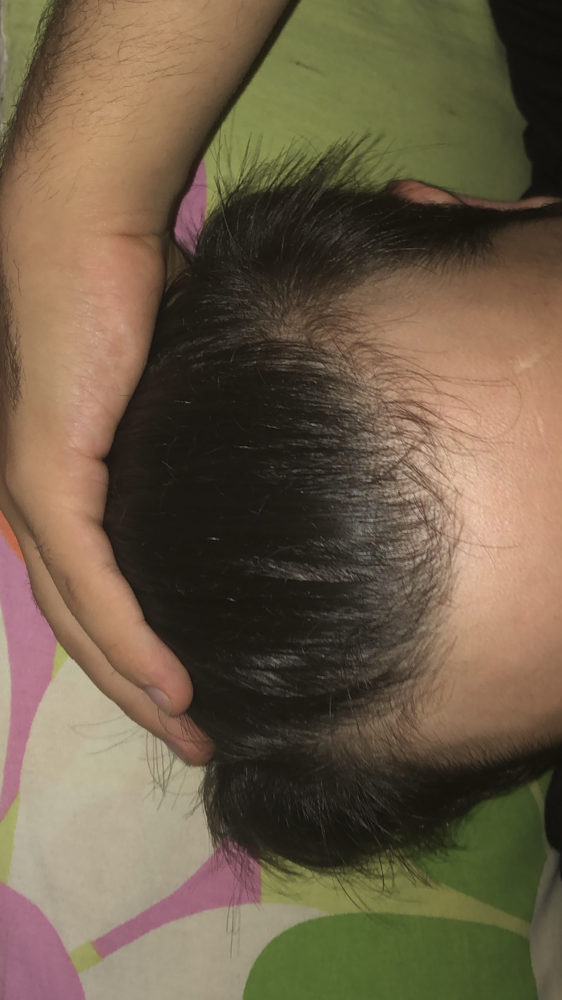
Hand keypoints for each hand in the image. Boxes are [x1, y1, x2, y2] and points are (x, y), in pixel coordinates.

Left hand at [0, 207, 212, 763]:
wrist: (87, 223)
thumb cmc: (134, 290)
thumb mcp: (173, 391)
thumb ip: (185, 444)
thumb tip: (239, 472)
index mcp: (63, 491)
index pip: (97, 593)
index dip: (140, 651)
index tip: (196, 693)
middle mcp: (37, 507)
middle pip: (87, 627)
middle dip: (143, 693)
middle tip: (201, 739)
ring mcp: (35, 496)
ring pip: (86, 620)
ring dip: (141, 686)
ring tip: (195, 732)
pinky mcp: (46, 477)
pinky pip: (93, 581)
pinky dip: (132, 640)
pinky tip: (174, 685)